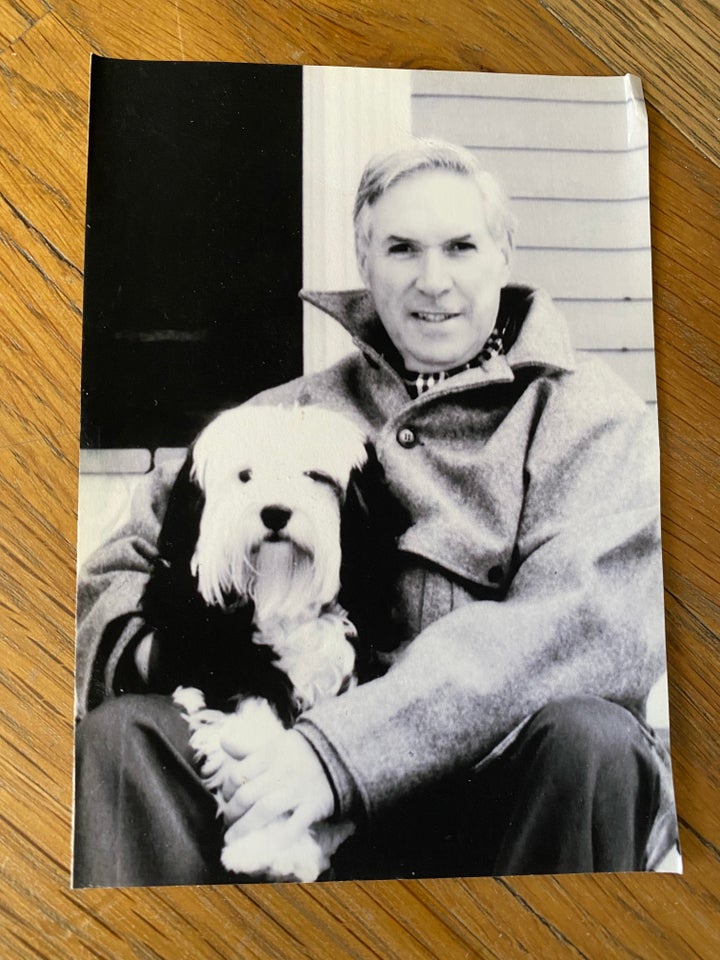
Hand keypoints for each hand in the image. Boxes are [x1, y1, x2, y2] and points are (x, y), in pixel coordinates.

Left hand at [220, 729, 334, 848]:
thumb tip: (224, 742)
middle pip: (247, 795)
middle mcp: (280, 773)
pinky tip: (265, 848)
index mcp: (269, 756)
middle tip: (227, 822)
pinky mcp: (312, 806)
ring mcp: (297, 790)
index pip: (238, 774)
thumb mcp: (274, 744)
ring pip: (264, 810)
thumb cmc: (300, 751)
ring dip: (244, 828)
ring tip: (232, 839)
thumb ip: (248, 749)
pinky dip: (279, 839)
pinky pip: (294, 825)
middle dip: (232, 813)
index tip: (226, 798)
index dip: (227, 790)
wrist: (338, 753)